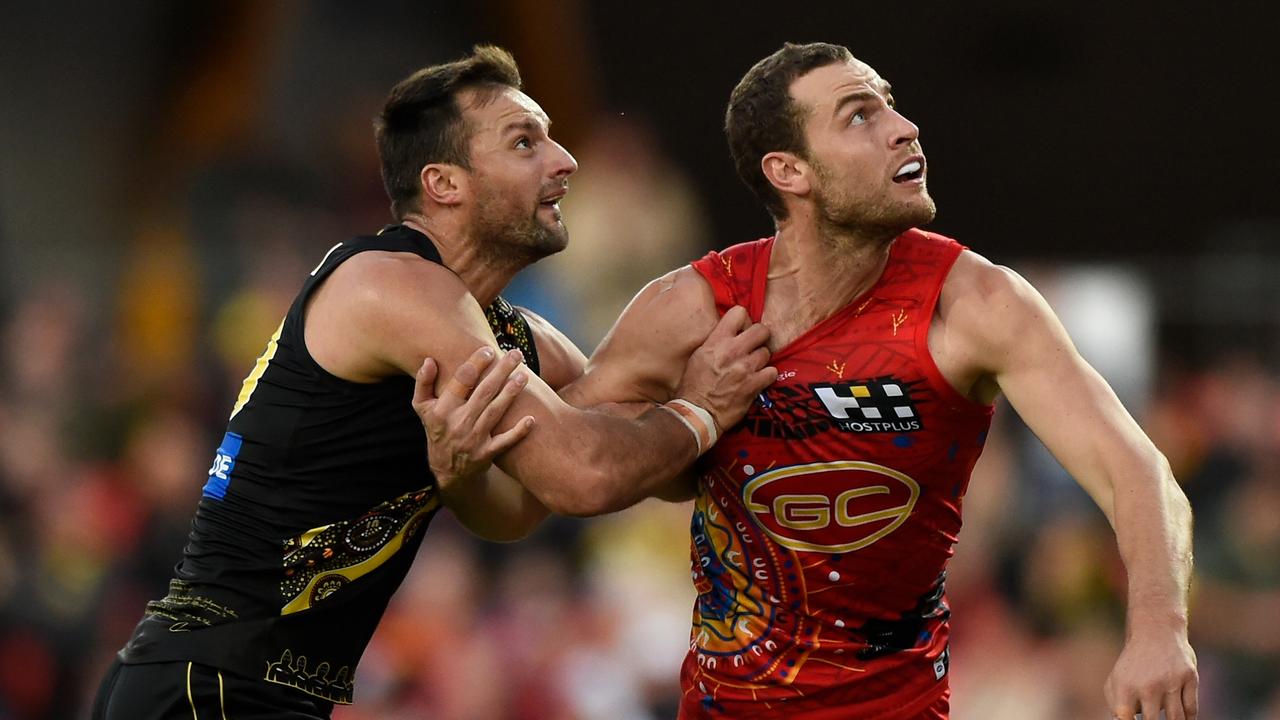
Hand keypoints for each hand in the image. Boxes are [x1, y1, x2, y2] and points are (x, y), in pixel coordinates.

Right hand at [412, 347, 534, 491]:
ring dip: (511, 393)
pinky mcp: (487, 454)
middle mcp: (458, 423)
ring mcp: (473, 440)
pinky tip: (531, 419)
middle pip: (483, 392)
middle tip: (516, 354)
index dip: (476, 364)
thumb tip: (429, 360)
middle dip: (501, 371)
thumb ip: (423, 383)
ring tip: (524, 375)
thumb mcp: (422, 408)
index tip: (488, 350)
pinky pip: (505, 442)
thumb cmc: (437, 430)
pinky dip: (518, 432)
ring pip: (495, 412)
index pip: (461, 382)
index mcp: (442, 410)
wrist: (445, 470)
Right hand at [675, 305, 776, 431]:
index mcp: (716, 341)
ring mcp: (744, 368)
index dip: (744, 321)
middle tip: (754, 347)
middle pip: (761, 330)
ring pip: (766, 352)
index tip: (742, 331)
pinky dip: (767, 376)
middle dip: (760, 337)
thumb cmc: (693, 385)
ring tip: (752, 367)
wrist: (696, 412)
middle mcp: (732, 351)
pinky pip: (772, 372)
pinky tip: (758, 380)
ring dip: (761, 359)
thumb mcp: (699, 355)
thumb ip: (716, 341)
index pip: (739, 313)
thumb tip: (730, 332)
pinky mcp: (754, 385)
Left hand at [1105, 627, 1197, 719]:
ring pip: (1176, 719)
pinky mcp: (1190, 677)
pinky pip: (1192, 709)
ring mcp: (1171, 682)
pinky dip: (1188, 719)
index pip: (1125, 718)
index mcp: (1125, 686)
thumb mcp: (1116, 680)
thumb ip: (1116, 706)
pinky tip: (1182, 719)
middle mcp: (1148, 685)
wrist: (1155, 631)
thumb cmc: (1133, 664)